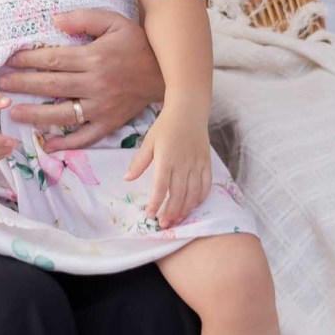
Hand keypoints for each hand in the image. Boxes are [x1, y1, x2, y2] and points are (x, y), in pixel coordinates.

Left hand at [0, 9, 163, 150]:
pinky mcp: (109, 123)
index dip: (28, 60)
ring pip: (64, 114)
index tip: (9, 60)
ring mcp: (102, 107)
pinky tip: (47, 144)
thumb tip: (55, 20)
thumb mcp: (115, 22)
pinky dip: (66, 142)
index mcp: (95, 58)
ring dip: (36, 115)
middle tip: (1, 85)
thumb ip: (85, 18)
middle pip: (52, 86)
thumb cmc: (136, 43)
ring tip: (14, 113)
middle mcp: (96, 84)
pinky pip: (85, 136)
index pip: (54, 60)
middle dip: (24, 85)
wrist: (165, 72)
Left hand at [124, 107, 212, 228]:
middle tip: (164, 224)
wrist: (189, 110)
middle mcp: (183, 163)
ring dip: (185, 209)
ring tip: (177, 220)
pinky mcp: (207, 163)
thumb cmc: (166, 125)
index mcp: (166, 158)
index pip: (161, 186)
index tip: (150, 215)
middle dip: (170, 212)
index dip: (155, 203)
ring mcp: (197, 164)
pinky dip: (200, 198)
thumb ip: (139, 162)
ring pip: (193, 193)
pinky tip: (193, 206)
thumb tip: (127, 179)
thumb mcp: (149, 142)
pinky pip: (206, 185)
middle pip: (178, 194)